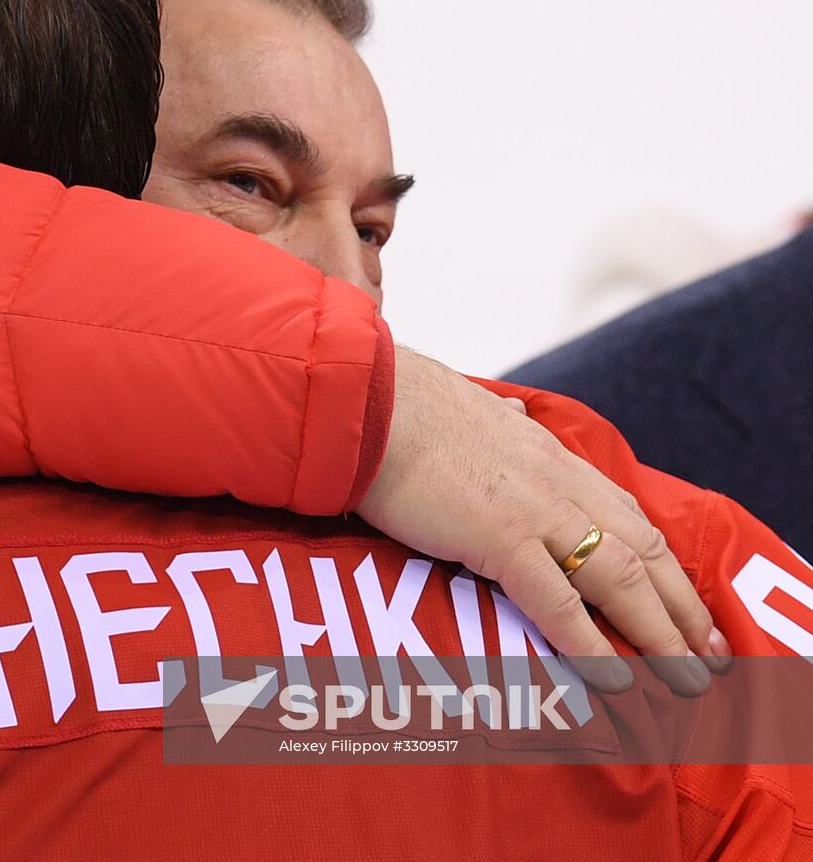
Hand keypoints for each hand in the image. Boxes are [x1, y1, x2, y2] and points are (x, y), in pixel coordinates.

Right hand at [354, 347, 731, 695]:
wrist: (370, 401)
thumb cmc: (404, 408)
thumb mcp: (471, 411)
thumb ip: (502, 421)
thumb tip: (510, 412)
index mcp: (551, 456)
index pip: (625, 515)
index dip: (661, 562)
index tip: (684, 599)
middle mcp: (559, 483)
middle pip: (642, 550)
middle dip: (682, 607)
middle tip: (710, 655)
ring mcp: (536, 511)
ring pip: (621, 579)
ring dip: (661, 633)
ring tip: (687, 679)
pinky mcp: (501, 537)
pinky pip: (559, 602)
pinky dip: (593, 644)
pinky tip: (620, 677)